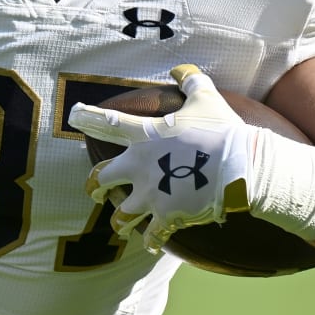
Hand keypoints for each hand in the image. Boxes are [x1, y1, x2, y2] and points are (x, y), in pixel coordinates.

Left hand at [69, 64, 257, 252]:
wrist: (241, 165)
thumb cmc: (222, 130)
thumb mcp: (206, 99)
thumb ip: (191, 82)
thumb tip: (181, 69)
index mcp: (143, 136)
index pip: (107, 122)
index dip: (87, 117)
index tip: (73, 115)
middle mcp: (139, 167)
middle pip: (101, 179)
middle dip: (94, 188)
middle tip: (95, 192)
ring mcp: (151, 194)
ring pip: (119, 216)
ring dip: (118, 222)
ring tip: (120, 226)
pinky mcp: (167, 217)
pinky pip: (151, 236)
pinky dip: (150, 241)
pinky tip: (151, 245)